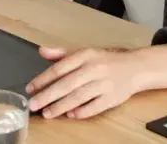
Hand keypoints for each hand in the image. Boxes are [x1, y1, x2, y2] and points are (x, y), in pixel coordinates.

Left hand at [25, 44, 166, 119]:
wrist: (135, 67)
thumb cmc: (106, 60)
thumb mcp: (84, 52)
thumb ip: (61, 54)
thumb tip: (41, 51)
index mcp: (85, 55)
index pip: (60, 68)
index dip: (43, 79)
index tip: (31, 88)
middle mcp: (94, 68)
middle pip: (67, 84)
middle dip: (48, 96)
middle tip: (34, 104)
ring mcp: (104, 83)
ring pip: (79, 96)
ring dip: (61, 106)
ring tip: (47, 113)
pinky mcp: (113, 97)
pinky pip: (95, 106)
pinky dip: (82, 112)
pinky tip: (70, 115)